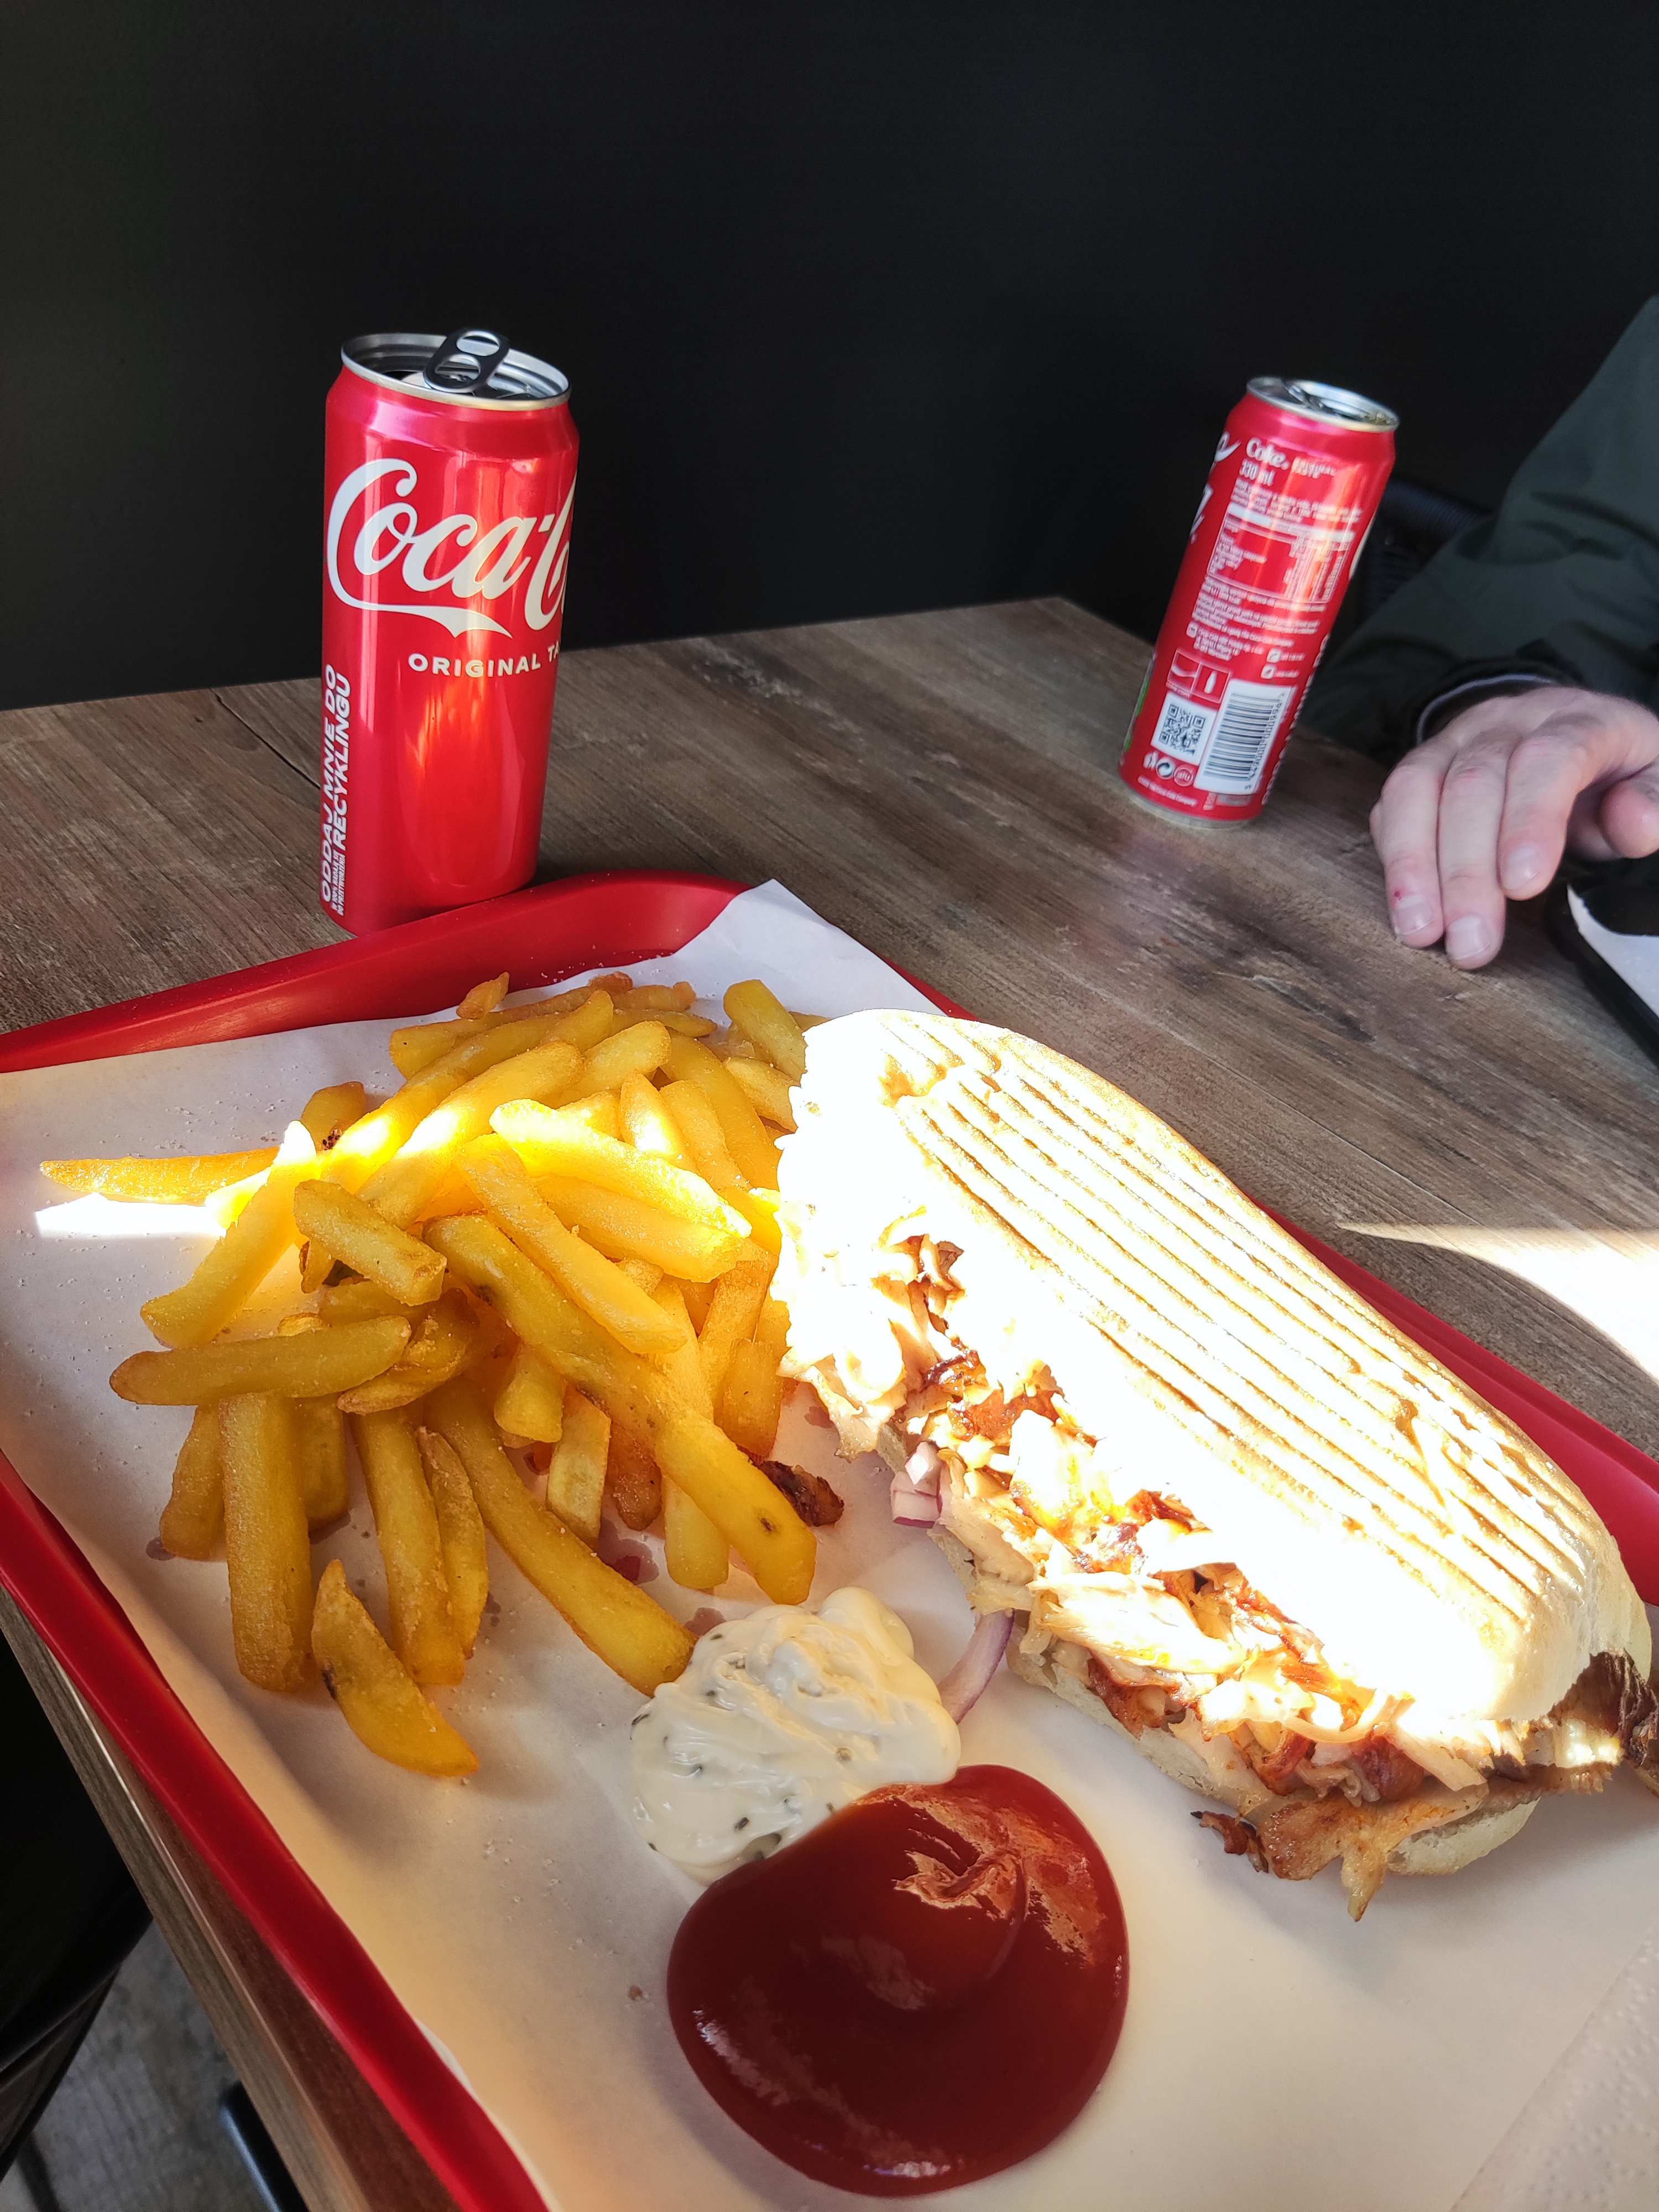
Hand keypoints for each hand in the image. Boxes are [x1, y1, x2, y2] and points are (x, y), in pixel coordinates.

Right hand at [1369, 686, 1658, 967]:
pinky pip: (1393, 802)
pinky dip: (1393, 855)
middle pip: (1473, 784)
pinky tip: (1404, 903)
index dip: (1531, 820)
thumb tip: (1634, 824)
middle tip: (1472, 941)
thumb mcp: (1656, 780)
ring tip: (1420, 931)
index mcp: (1578, 720)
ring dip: (1413, 866)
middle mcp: (1508, 722)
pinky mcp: (1423, 764)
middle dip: (1466, 871)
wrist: (1569, 732)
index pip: (1548, 758)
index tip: (1523, 885)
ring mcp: (1457, 739)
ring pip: (1417, 789)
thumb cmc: (1613, 771)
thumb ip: (1655, 801)